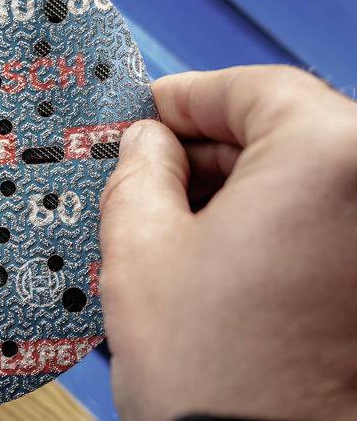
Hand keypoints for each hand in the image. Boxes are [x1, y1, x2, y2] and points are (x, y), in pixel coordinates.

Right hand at [100, 66, 356, 419]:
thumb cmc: (214, 379)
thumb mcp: (140, 249)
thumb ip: (136, 171)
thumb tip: (145, 143)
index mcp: (332, 160)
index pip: (254, 89)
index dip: (188, 95)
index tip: (151, 109)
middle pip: (285, 132)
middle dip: (209, 146)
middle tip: (149, 165)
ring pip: (305, 177)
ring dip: (238, 185)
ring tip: (174, 216)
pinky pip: (325, 221)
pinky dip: (272, 221)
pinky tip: (219, 247)